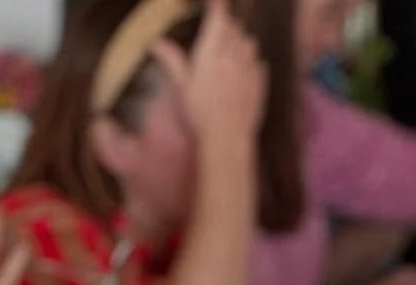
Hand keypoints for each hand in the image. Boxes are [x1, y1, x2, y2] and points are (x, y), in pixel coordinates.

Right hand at [154, 0, 266, 147]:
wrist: (229, 140)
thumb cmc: (201, 113)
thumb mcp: (182, 86)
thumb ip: (172, 60)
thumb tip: (155, 42)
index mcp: (212, 51)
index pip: (219, 18)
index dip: (218, 6)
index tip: (217, 1)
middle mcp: (234, 56)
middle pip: (235, 28)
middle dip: (227, 24)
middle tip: (219, 28)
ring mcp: (250, 70)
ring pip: (249, 43)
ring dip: (241, 41)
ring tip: (232, 49)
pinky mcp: (261, 85)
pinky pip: (260, 64)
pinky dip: (253, 61)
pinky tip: (246, 69)